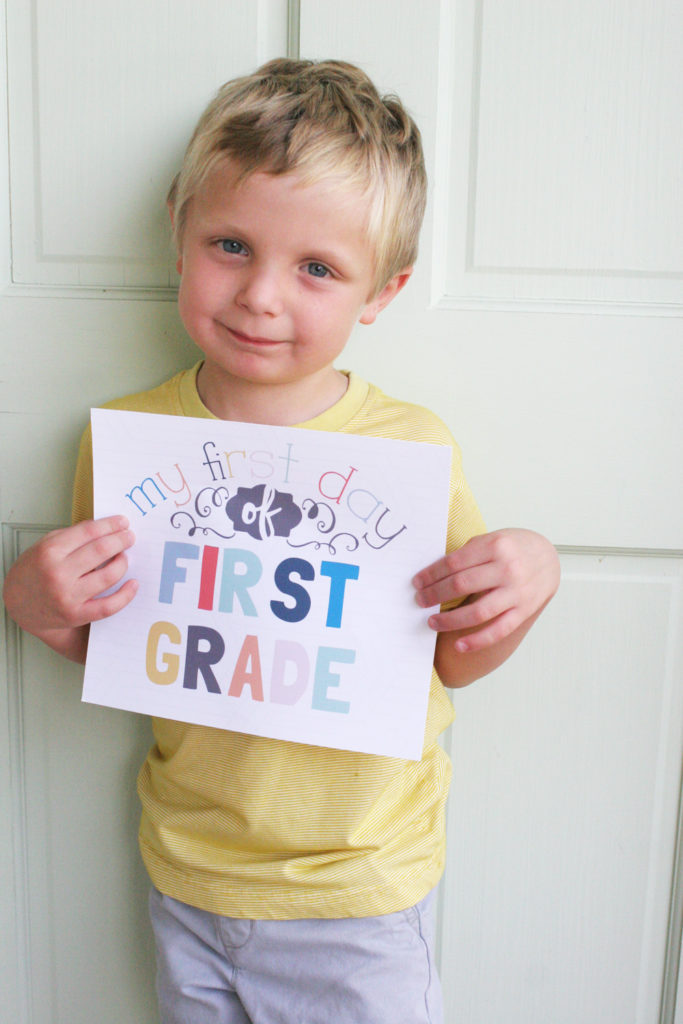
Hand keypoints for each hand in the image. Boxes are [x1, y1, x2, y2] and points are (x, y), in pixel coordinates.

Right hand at [3, 516, 137, 658]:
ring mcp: (68, 596)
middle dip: (121, 540)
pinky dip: (125, 595)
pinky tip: (132, 584)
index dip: (110, 525)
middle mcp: (58, 573)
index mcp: (50, 552)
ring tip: (124, 556)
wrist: (19, 604)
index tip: (122, 522)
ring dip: (123, 562)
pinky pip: (108, 606)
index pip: (89, 532)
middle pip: (101, 550)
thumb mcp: (45, 545)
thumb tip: (104, 527)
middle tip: (129, 537)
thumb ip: (72, 536)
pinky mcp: (76, 615)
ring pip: (108, 576)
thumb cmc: (34, 572)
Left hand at [413, 528, 559, 657]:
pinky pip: (498, 630)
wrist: (548, 558)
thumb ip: (468, 554)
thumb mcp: (492, 540)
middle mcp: (507, 569)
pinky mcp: (524, 611)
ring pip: (477, 612)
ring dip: (450, 620)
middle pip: (461, 585)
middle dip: (434, 595)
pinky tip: (460, 645)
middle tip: (420, 601)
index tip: (417, 582)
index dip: (431, 575)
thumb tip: (434, 575)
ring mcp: (517, 592)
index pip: (453, 563)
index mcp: (495, 546)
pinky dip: (477, 641)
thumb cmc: (513, 548)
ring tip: (432, 622)